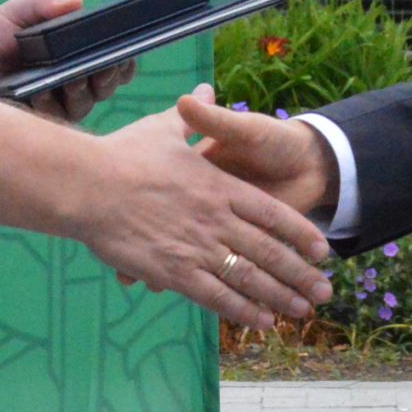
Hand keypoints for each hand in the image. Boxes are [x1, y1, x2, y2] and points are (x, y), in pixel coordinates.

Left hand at [0, 0, 134, 123]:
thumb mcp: (17, 13)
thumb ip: (44, 4)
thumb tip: (76, 2)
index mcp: (75, 55)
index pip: (114, 62)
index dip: (124, 60)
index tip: (124, 53)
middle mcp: (73, 83)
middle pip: (106, 85)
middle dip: (107, 75)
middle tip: (102, 66)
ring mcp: (57, 105)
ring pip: (85, 104)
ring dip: (81, 90)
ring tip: (71, 78)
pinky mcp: (36, 123)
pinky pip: (55, 119)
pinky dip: (52, 104)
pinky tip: (41, 92)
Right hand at [76, 97, 333, 331]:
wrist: (88, 183)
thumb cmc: (125, 154)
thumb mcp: (165, 128)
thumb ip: (195, 118)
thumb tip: (205, 90)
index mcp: (220, 186)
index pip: (271, 214)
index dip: (299, 233)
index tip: (321, 250)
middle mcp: (216, 218)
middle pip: (269, 251)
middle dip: (299, 274)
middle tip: (323, 292)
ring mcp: (197, 247)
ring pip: (249, 277)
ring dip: (279, 296)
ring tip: (301, 312)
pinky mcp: (174, 271)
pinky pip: (216, 295)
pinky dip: (242, 310)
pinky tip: (260, 321)